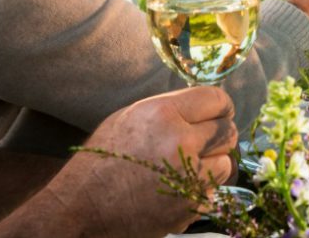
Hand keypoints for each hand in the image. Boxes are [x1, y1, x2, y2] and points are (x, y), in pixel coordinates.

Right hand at [41, 88, 236, 237]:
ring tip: (189, 165)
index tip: (221, 112)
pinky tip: (177, 188)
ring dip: (213, 164)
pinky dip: (200, 190)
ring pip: (226, 162)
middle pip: (228, 131)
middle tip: (207, 140)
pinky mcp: (189, 205)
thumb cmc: (103, 158)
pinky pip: (212, 191)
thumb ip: (172, 109)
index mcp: (163, 113)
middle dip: (220, 134)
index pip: (217, 100)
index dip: (222, 107)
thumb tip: (207, 106)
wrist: (80, 208)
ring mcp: (187, 176)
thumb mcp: (132, 117)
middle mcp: (179, 141)